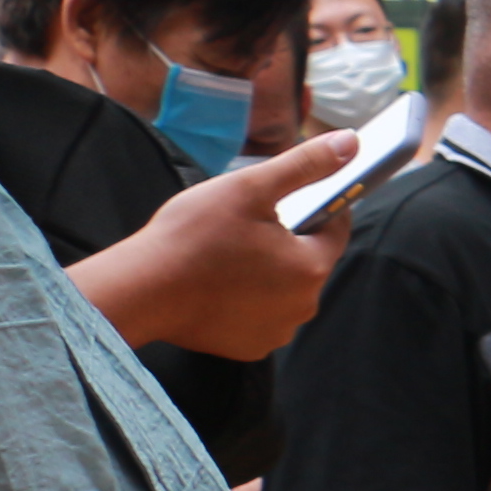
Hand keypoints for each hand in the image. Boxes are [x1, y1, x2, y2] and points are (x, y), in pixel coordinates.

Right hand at [83, 135, 356, 360]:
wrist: (139, 291)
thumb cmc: (193, 235)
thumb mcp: (250, 187)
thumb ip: (304, 165)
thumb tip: (350, 142)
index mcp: (311, 267)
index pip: (335, 229)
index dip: (321, 206)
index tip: (300, 194)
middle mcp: (303, 307)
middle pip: (307, 261)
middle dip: (286, 240)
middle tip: (248, 224)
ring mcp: (276, 332)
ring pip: (283, 290)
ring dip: (267, 271)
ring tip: (230, 253)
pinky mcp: (249, 348)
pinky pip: (259, 315)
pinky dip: (247, 299)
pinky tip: (219, 283)